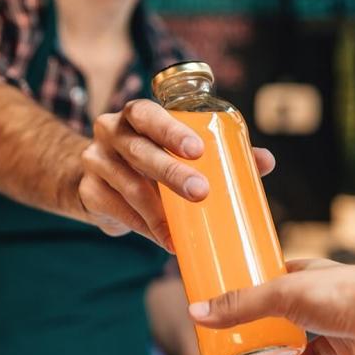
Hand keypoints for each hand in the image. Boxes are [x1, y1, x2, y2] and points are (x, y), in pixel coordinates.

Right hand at [78, 100, 275, 251]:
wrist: (96, 179)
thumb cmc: (149, 161)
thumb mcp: (176, 151)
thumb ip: (220, 153)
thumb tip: (265, 162)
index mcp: (135, 116)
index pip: (147, 114)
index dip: (170, 130)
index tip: (198, 150)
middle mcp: (110, 132)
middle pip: (139, 151)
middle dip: (171, 173)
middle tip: (201, 192)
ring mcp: (95, 162)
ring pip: (128, 186)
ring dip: (159, 212)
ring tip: (182, 233)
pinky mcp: (89, 193)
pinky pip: (119, 212)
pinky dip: (145, 228)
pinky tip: (166, 240)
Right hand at [189, 259, 354, 354]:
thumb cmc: (343, 294)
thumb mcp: (282, 295)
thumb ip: (240, 305)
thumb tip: (197, 313)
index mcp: (311, 280)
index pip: (281, 281)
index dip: (260, 290)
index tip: (239, 301)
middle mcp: (330, 305)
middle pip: (296, 321)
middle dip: (274, 335)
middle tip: (250, 347)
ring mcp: (348, 334)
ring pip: (317, 353)